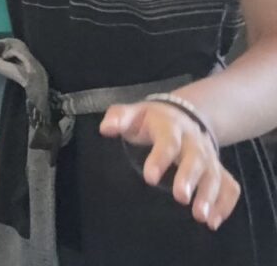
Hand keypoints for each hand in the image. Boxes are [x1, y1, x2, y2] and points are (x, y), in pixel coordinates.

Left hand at [100, 100, 240, 229]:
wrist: (182, 114)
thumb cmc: (151, 120)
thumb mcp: (134, 113)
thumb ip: (119, 118)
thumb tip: (105, 128)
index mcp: (170, 126)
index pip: (167, 140)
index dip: (160, 158)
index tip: (150, 177)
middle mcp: (193, 141)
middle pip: (195, 158)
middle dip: (189, 178)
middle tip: (181, 197)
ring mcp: (208, 157)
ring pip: (215, 175)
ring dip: (210, 196)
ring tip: (201, 217)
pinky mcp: (219, 170)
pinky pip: (229, 186)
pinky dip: (225, 204)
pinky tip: (214, 221)